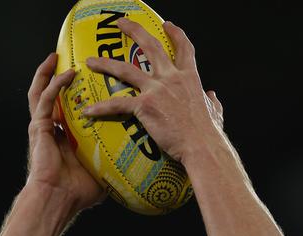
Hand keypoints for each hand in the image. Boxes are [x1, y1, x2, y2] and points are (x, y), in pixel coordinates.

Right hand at [26, 53, 106, 212]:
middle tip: (76, 60)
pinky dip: (55, 84)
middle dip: (60, 75)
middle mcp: (53, 128)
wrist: (59, 200)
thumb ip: (116, 161)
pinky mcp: (39, 127)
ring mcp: (43, 127)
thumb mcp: (103, 172)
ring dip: (51, 72)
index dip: (77, 95)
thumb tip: (139, 162)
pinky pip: (45, 99)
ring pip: (43, 91)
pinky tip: (67, 73)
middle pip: (54, 95)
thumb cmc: (78, 193)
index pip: (70, 109)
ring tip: (60, 57)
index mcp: (66, 137)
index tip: (91, 82)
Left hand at [83, 19, 223, 163]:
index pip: (184, 48)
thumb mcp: (215, 112)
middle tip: (120, 22)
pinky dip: (101, 108)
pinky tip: (87, 110)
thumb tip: (212, 96)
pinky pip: (117, 105)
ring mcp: (156, 90)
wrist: (201, 146)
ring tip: (90, 61)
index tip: (167, 25)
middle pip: (149, 46)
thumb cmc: (208, 134)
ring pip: (125, 70)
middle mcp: (171, 77)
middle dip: (133, 30)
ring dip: (106, 64)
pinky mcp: (145, 107)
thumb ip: (211, 101)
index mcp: (189, 78)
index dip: (175, 34)